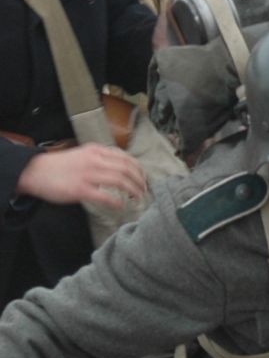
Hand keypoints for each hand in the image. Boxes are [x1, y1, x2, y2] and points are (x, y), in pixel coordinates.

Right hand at [18, 144, 146, 208]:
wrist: (35, 171)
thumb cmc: (59, 165)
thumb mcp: (83, 154)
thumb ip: (101, 158)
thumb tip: (120, 168)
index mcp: (97, 151)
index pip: (126, 158)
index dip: (139, 169)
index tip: (143, 178)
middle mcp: (95, 160)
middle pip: (127, 169)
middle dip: (140, 181)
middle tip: (144, 190)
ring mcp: (88, 175)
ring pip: (120, 180)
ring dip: (133, 190)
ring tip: (138, 198)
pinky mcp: (80, 190)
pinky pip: (104, 196)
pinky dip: (116, 201)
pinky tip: (120, 206)